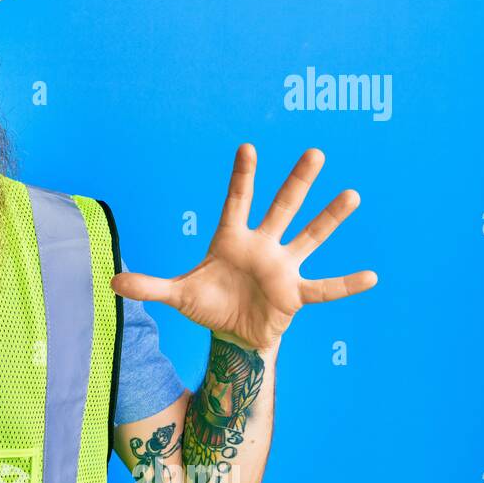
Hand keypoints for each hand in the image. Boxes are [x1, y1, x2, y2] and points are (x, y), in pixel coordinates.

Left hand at [110, 144, 376, 350]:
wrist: (232, 335)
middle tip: (315, 152)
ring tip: (352, 195)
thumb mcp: (177, 294)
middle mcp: (262, 246)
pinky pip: (325, 288)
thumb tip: (112, 283)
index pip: (236, 201)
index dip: (241, 177)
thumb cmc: (208, 305)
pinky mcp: (295, 294)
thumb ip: (149, 286)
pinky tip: (372, 276)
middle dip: (296, 182)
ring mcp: (282, 267)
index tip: (247, 147)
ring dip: (329, 218)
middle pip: (281, 208)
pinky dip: (346, 284)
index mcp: (231, 240)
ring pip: (309, 237)